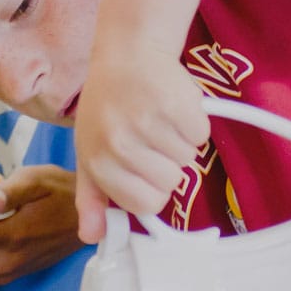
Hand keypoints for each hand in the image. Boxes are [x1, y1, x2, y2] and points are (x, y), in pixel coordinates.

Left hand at [74, 54, 208, 243]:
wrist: (126, 54)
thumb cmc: (108, 108)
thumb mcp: (90, 153)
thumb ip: (92, 198)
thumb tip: (93, 236)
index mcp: (98, 161)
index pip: (146, 205)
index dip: (152, 189)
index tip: (144, 167)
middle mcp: (119, 144)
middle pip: (170, 183)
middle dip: (167, 164)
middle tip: (150, 137)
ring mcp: (148, 122)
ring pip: (187, 160)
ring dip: (180, 142)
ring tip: (158, 119)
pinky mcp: (176, 103)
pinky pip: (201, 135)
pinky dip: (194, 124)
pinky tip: (172, 107)